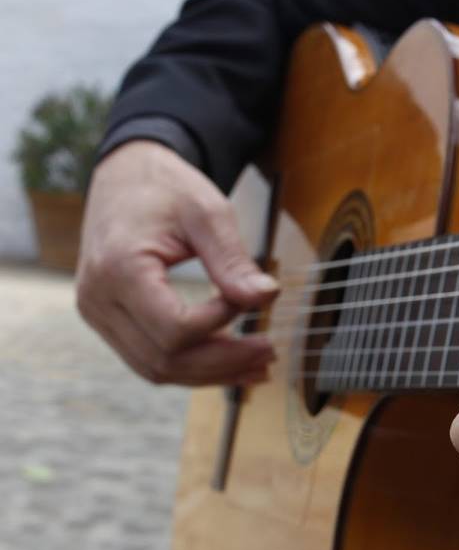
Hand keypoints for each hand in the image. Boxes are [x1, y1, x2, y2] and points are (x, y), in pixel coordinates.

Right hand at [77, 140, 277, 385]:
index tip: (250, 299)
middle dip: (223, 362)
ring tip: (257, 365)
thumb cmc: (165, 187)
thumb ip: (233, 260)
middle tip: (270, 352)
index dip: (221, 322)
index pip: (175, 328)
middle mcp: (98, 299)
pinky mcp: (108, 320)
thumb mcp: (207, 212)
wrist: (126, 176)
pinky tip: (229, 362)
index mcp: (119, 269)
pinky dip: (191, 366)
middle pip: (165, 358)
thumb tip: (266, 298)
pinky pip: (149, 358)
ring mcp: (98, 314)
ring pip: (156, 368)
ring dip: (210, 373)